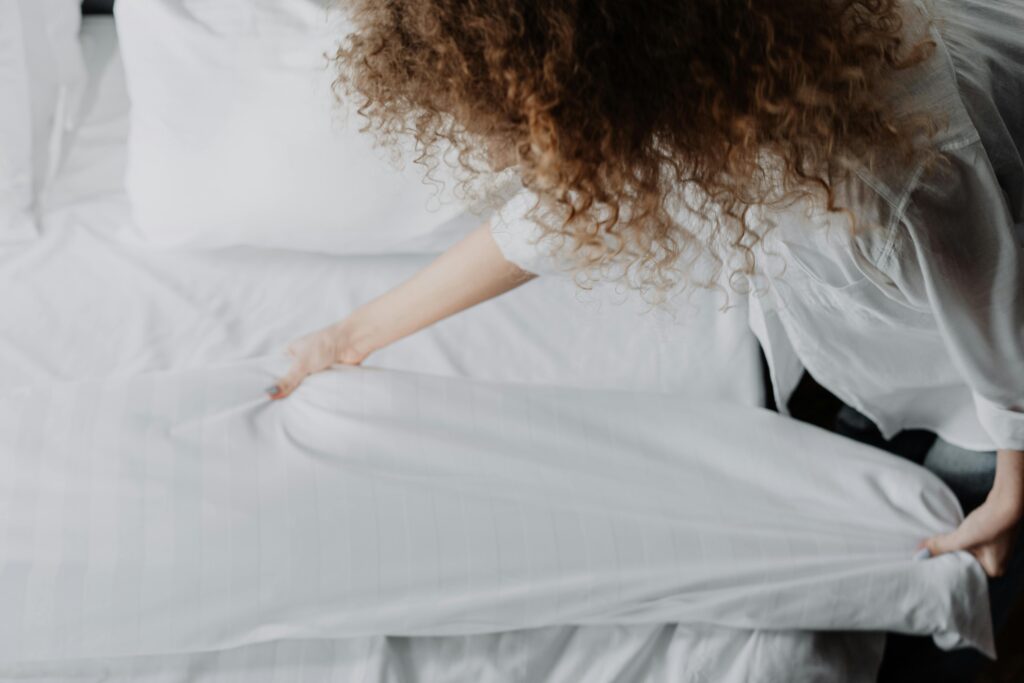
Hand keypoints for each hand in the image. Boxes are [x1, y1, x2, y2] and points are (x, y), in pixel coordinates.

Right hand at [267, 320, 372, 399]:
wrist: (353, 341)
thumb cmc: (325, 343)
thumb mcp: (302, 363)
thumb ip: (287, 380)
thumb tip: (270, 394)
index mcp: (292, 352)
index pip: (276, 370)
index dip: (272, 383)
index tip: (266, 399)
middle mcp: (303, 360)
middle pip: (292, 381)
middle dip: (290, 392)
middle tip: (280, 409)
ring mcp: (316, 368)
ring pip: (307, 386)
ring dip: (306, 393)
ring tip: (294, 409)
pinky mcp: (329, 375)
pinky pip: (320, 388)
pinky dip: (318, 394)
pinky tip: (312, 404)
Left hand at [922, 449, 1023, 576]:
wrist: (1007, 502)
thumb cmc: (990, 524)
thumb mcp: (962, 538)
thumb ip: (942, 546)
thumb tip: (921, 552)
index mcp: (993, 570)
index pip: (964, 572)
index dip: (947, 565)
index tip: (931, 560)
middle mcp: (996, 562)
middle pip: (965, 561)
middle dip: (950, 554)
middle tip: (932, 551)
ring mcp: (995, 549)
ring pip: (967, 550)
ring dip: (955, 545)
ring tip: (939, 542)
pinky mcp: (991, 536)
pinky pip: (971, 540)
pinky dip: (961, 537)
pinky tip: (952, 532)